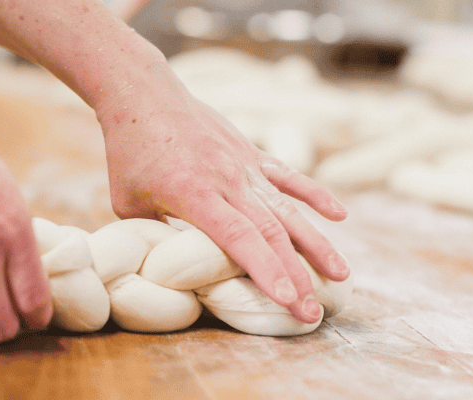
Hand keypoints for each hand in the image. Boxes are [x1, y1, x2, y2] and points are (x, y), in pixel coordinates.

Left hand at [99, 93, 348, 323]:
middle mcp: (227, 180)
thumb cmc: (130, 153)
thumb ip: (157, 234)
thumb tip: (173, 266)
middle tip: (315, 313)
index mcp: (195, 194)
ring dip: (317, 244)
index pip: (240, 239)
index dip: (267, 271)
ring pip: (288, 209)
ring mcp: (243, 165)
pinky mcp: (250, 152)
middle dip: (297, 276)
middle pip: (272, 232)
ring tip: (342, 275)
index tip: (290, 300)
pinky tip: (340, 216)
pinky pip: (288, 177)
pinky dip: (315, 195)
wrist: (144, 96)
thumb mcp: (129, 203)